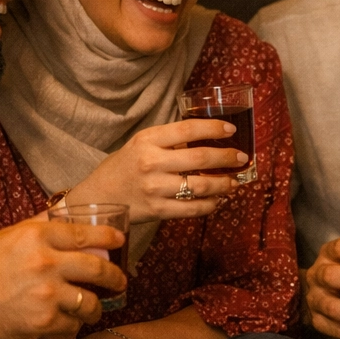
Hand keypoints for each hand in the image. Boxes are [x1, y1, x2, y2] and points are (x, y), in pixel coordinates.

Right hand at [0, 216, 125, 338]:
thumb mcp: (8, 236)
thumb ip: (39, 227)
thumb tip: (64, 215)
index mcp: (38, 237)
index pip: (84, 235)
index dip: (108, 237)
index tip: (120, 241)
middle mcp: (47, 263)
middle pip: (97, 267)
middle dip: (116, 276)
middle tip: (121, 280)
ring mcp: (47, 293)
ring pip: (90, 301)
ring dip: (97, 306)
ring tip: (95, 308)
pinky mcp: (44, 321)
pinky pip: (73, 323)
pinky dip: (73, 324)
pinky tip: (70, 322)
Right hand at [65, 119, 247, 223]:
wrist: (98, 197)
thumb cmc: (123, 167)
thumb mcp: (140, 144)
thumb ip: (169, 140)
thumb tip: (207, 136)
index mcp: (147, 140)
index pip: (187, 129)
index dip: (213, 128)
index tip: (231, 129)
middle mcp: (151, 162)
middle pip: (200, 158)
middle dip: (227, 157)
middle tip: (241, 157)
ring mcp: (155, 188)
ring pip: (201, 186)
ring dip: (224, 184)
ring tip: (234, 182)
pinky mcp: (157, 210)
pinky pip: (192, 209)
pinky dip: (210, 205)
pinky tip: (218, 200)